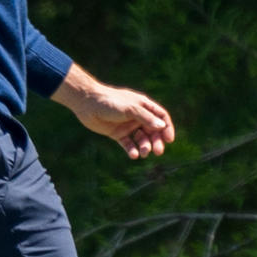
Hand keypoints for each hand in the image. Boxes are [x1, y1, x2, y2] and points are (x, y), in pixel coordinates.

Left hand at [58, 68, 175, 162]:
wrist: (87, 103)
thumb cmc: (110, 102)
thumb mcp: (130, 109)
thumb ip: (146, 118)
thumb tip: (162, 126)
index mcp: (143, 106)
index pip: (161, 117)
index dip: (166, 128)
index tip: (169, 139)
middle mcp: (137, 116)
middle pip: (152, 130)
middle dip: (156, 141)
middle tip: (158, 151)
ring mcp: (127, 125)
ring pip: (141, 139)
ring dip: (144, 146)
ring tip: (143, 153)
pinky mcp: (117, 133)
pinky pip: (128, 144)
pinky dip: (131, 150)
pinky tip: (133, 155)